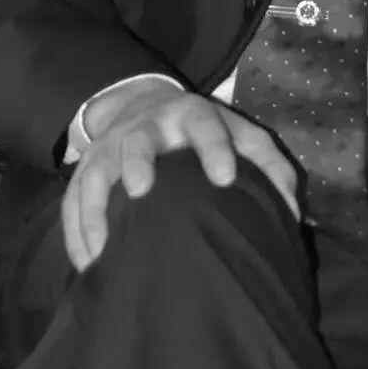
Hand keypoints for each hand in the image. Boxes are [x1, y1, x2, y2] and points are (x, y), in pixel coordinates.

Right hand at [61, 82, 298, 270]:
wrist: (143, 103)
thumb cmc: (206, 132)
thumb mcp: (242, 136)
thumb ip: (271, 168)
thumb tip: (293, 216)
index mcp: (192, 116)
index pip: (205, 125)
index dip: (216, 148)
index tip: (225, 179)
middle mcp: (148, 127)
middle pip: (140, 140)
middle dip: (139, 161)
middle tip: (141, 191)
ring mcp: (112, 146)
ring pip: (96, 171)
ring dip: (96, 207)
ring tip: (103, 249)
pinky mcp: (85, 168)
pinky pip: (73, 199)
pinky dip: (77, 232)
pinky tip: (90, 265)